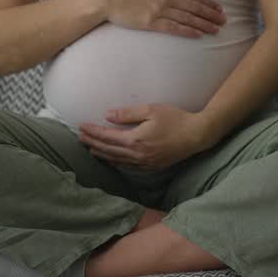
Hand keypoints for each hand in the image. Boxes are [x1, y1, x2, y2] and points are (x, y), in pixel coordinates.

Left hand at [79, 104, 215, 170]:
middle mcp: (137, 154)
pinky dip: (116, 162)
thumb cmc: (175, 119)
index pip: (107, 137)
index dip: (93, 132)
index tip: (82, 127)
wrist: (196, 135)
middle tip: (80, 137)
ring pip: (117, 160)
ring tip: (91, 150)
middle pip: (109, 150)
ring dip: (102, 154)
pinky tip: (112, 159)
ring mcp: (144, 163)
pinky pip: (128, 166)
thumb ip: (128, 114)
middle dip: (93, 143)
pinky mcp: (151, 166)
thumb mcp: (151, 110)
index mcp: (135, 140)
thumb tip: (107, 115)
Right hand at [100, 0, 225, 37]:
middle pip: (194, 7)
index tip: (220, 9)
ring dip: (203, 24)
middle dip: (211, 15)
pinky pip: (173, 28)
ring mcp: (159, 10)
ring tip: (215, 30)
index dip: (209, 3)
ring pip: (187, 18)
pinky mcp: (151, 23)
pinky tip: (198, 35)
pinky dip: (187, 31)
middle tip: (224, 21)